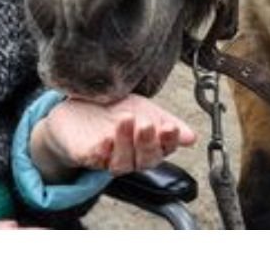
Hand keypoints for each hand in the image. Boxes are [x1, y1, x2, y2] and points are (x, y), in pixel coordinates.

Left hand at [31, 95, 196, 181]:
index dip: (169, 141)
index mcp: (146, 146)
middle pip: (143, 160)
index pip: (164, 149)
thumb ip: (165, 122)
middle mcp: (129, 157)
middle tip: (147, 124)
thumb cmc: (115, 111)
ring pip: (120, 163)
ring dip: (125, 143)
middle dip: (147, 143)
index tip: (170, 127)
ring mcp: (107, 158)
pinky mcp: (84, 155)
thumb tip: (190, 137)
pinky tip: (105, 139)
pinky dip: (101, 152)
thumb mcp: (144, 110)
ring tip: (126, 119)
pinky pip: (94, 159)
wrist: (79, 106)